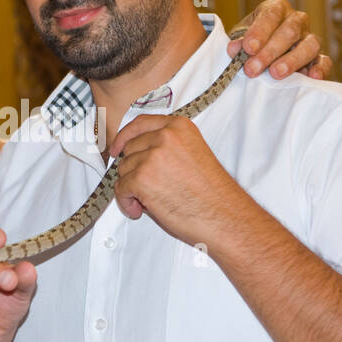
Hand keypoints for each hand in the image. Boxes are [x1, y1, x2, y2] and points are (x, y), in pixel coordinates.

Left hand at [109, 114, 245, 246]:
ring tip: (151, 202)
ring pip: (123, 170)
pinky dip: (127, 202)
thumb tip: (137, 155)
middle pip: (129, 150)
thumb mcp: (192, 154)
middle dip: (134, 171)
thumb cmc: (212, 194)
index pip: (140, 124)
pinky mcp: (142, 178)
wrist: (224, 217)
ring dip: (131, 189)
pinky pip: (120, 189)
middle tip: (149, 189)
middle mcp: (165, 136)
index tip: (116, 149)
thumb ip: (167, 147)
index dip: (125, 138)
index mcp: (179, 127)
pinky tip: (141, 209)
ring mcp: (152, 156)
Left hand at [230, 0, 331, 79]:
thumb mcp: (243, 39)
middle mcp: (297, 20)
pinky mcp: (318, 58)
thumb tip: (234, 49)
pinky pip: (324, 61)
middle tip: (253, 69)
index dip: (260, 31)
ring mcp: (310, 38)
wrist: (262, 54)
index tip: (249, 48)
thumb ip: (240, 43)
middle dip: (270, 51)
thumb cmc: (252, 43)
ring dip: (291, 60)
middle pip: (289, 31)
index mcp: (277, 8)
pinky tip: (311, 77)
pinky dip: (319, 69)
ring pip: (309, 45)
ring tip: (275, 74)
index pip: (272, 15)